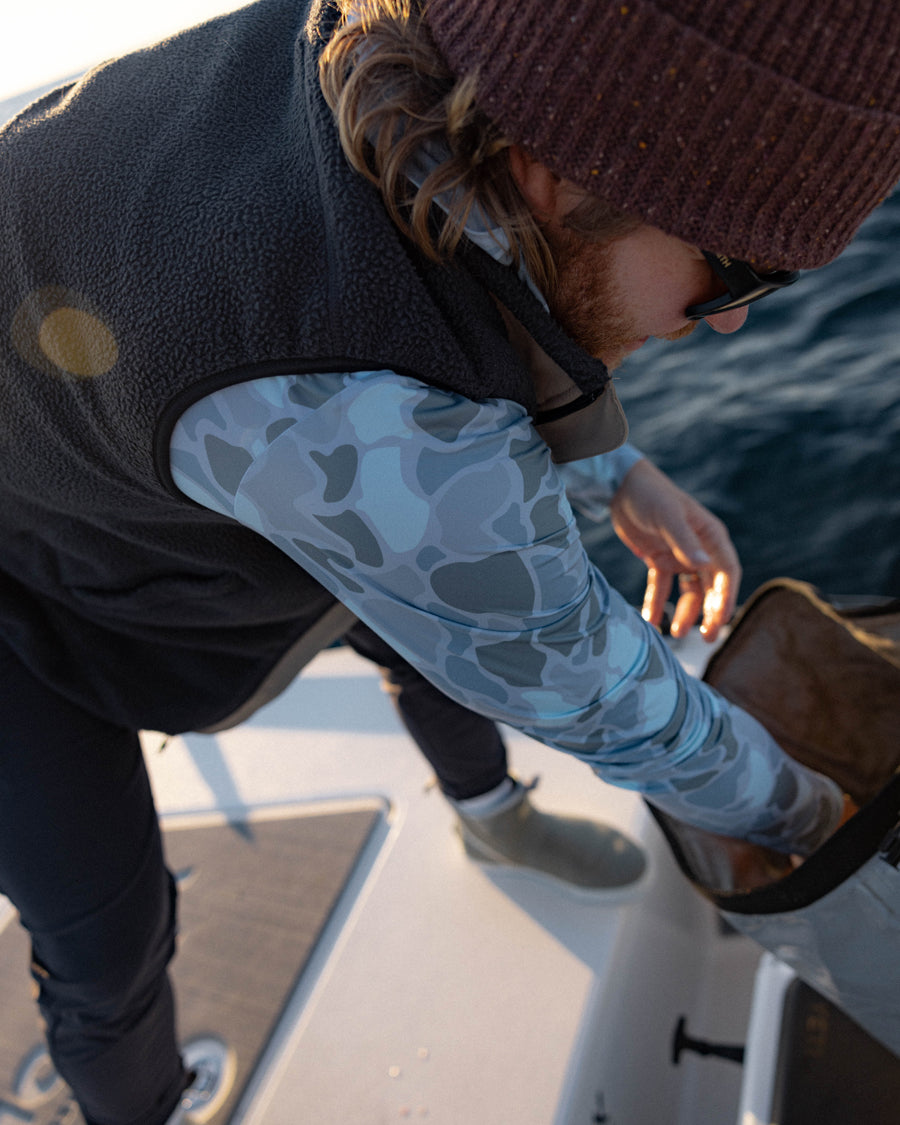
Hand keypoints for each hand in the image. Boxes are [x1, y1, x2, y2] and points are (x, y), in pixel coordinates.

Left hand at [609, 459, 740, 642]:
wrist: (621, 486)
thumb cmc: (651, 495)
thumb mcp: (667, 516)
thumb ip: (684, 541)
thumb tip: (704, 565)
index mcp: (710, 537)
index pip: (727, 572)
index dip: (726, 597)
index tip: (720, 619)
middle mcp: (699, 548)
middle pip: (710, 587)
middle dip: (709, 613)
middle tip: (707, 638)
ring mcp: (679, 555)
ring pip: (688, 591)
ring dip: (685, 612)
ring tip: (676, 633)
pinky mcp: (658, 559)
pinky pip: (661, 587)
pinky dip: (657, 603)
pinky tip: (651, 621)